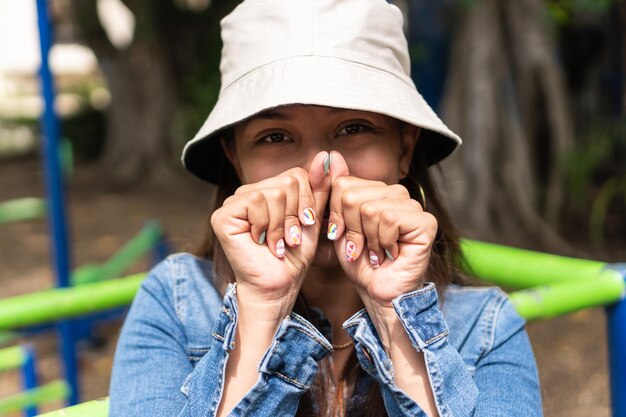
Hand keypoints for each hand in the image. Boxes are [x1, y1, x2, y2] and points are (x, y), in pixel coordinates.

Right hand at [211, 151, 333, 313]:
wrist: (279, 286)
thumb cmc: (294, 255)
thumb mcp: (312, 218)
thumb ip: (319, 187)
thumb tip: (328, 155)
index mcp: (268, 190)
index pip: (297, 174)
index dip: (308, 202)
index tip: (304, 226)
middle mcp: (249, 191)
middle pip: (288, 181)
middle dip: (296, 214)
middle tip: (290, 238)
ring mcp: (234, 201)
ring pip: (275, 191)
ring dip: (283, 224)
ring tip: (278, 243)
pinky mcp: (223, 214)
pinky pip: (257, 199)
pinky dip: (268, 225)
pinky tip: (263, 243)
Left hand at [327, 152, 437, 306]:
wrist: (378, 293)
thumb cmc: (360, 262)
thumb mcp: (338, 226)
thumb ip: (334, 192)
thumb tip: (332, 156)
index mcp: (376, 191)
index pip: (343, 184)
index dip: (336, 216)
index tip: (343, 237)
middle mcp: (396, 193)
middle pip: (353, 195)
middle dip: (350, 229)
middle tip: (361, 248)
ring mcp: (413, 205)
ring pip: (370, 208)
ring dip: (367, 239)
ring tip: (376, 251)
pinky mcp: (426, 221)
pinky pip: (389, 218)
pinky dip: (382, 241)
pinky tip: (390, 253)